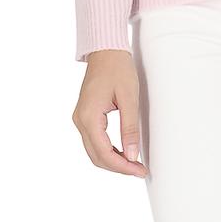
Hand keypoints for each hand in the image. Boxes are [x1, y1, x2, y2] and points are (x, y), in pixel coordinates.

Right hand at [73, 49, 147, 175]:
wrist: (106, 51)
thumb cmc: (118, 69)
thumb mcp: (129, 98)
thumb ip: (129, 128)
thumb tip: (132, 155)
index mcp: (89, 116)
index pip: (104, 153)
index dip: (123, 166)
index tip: (140, 170)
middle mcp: (80, 120)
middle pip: (96, 156)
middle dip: (118, 167)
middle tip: (140, 170)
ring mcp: (80, 119)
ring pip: (94, 151)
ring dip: (113, 161)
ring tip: (134, 164)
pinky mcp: (84, 117)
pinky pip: (94, 142)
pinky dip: (108, 151)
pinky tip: (123, 152)